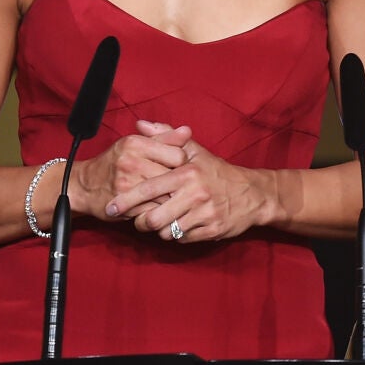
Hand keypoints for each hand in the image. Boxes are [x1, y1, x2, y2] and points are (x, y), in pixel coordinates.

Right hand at [70, 122, 191, 221]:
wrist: (83, 186)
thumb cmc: (114, 164)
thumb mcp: (135, 144)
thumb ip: (163, 138)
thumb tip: (186, 131)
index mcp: (135, 143)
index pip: (178, 154)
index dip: (182, 164)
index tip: (176, 168)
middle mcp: (130, 160)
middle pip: (174, 175)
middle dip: (177, 183)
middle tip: (175, 185)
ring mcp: (127, 182)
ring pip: (166, 193)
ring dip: (169, 197)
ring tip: (167, 196)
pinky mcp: (125, 203)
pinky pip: (154, 208)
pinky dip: (158, 209)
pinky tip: (155, 206)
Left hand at [107, 126, 275, 243]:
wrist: (253, 194)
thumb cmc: (217, 172)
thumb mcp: (195, 151)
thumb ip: (166, 136)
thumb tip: (140, 124)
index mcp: (187, 173)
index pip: (149, 188)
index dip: (126, 200)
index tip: (111, 207)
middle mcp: (195, 193)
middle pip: (154, 218)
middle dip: (141, 222)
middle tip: (139, 220)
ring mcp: (204, 214)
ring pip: (167, 232)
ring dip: (160, 230)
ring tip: (162, 222)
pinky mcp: (212, 230)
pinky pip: (183, 239)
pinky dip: (177, 236)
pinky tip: (180, 226)